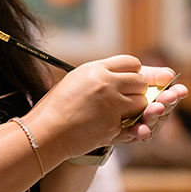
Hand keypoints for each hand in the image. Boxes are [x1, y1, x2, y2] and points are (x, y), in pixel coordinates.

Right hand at [31, 55, 148, 157]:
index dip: (134, 71)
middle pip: (140, 81)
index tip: (130, 79)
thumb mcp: (76, 79)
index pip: (131, 63)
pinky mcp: (114, 125)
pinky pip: (134, 123)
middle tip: (127, 97)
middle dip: (138, 90)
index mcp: (95, 69)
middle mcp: (106, 83)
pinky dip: (127, 126)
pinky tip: (111, 124)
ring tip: (119, 112)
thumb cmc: (58, 105)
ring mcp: (112, 104)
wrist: (48, 129)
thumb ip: (99, 75)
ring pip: (142, 103)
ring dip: (136, 108)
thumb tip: (118, 74)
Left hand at [114, 65, 187, 143]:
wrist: (94, 101)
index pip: (169, 94)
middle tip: (169, 97)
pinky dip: (140, 132)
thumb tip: (170, 74)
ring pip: (151, 121)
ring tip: (156, 108)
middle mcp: (151, 111)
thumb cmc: (119, 84)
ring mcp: (141, 124)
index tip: (180, 90)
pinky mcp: (128, 134)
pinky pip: (135, 134)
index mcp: (156, 96)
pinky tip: (142, 130)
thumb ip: (153, 76)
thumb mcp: (135, 76)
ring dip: (154, 115)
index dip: (175, 92)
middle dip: (166, 102)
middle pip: (162, 108)